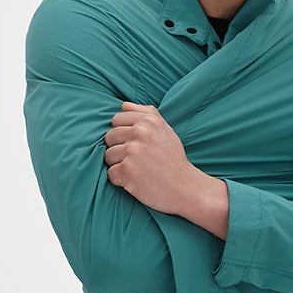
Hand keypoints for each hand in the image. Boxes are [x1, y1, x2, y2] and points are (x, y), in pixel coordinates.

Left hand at [103, 102, 200, 216]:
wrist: (185, 188)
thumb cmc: (173, 159)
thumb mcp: (166, 131)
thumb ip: (147, 114)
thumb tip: (124, 105)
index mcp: (148, 121)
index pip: (116, 120)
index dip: (122, 134)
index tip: (135, 145)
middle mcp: (139, 133)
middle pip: (109, 137)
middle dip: (119, 149)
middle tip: (136, 160)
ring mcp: (132, 152)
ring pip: (108, 156)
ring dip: (118, 165)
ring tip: (136, 170)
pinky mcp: (127, 171)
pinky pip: (111, 174)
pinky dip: (120, 180)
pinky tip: (135, 181)